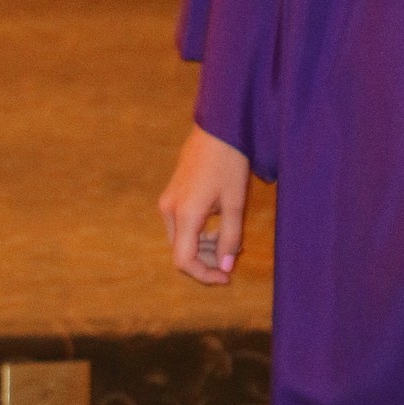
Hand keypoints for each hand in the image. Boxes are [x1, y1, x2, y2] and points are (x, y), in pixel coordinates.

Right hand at [159, 124, 249, 284]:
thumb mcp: (235, 202)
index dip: (204, 275)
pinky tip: (219, 224)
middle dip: (206, 260)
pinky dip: (198, 231)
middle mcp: (169, 210)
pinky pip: (181, 223)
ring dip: (203, 246)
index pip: (184, 261)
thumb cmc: (230, 162)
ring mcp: (168, 200)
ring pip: (181, 238)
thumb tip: (225, 268)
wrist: (219, 126)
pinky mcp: (172, 193)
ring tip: (230, 239)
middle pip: (181, 251)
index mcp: (184, 214)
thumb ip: (230, 238)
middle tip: (233, 257)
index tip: (226, 278)